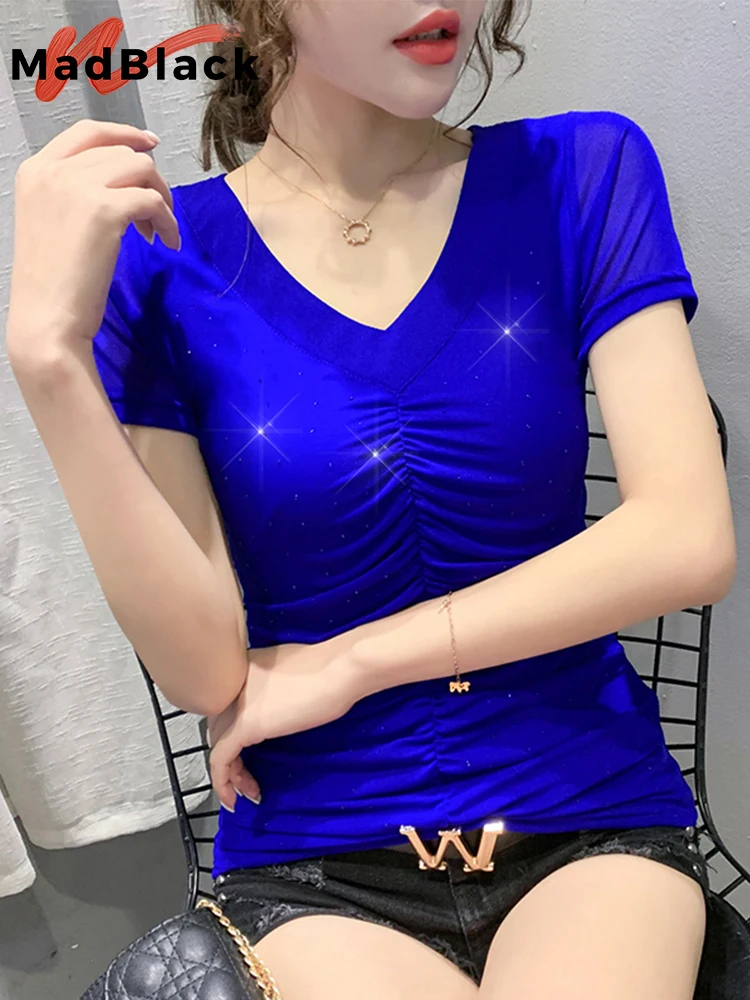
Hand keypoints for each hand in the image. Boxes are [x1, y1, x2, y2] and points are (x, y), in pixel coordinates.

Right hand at [7, 118, 179, 361]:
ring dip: (160, 198)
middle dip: (147, 179)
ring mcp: (78, 188)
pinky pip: (152, 201)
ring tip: (159, 231)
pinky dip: (168, 221)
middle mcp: (54, 171)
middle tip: (155, 215)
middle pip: (121, 152)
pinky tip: (166, 243)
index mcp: (36, 170)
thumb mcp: (52, 222)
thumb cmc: (53, 283)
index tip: (150, 145)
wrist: (46, 320)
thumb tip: (123, 177)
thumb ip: (75, 193)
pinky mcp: (105, 212)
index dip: (124, 133)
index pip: (87, 132)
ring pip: (141, 169)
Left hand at [207, 638, 363, 812]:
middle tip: (247, 776)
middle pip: (218, 725)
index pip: (225, 704)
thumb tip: (278, 703)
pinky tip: (234, 798)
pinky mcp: (246, 724)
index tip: (248, 751)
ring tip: (248, 790)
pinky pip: (221, 759)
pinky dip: (224, 781)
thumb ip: (275, 686)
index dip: (232, 731)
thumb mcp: (292, 671)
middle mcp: (233, 682)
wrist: (341, 669)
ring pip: (217, 743)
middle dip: (230, 755)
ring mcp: (237, 702)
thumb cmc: (331, 667)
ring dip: (230, 772)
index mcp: (244, 666)